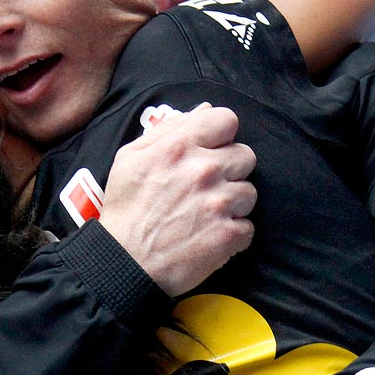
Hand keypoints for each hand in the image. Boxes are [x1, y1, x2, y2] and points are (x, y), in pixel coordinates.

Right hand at [99, 105, 255, 295]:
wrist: (124, 263)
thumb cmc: (125, 210)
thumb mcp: (131, 158)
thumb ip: (169, 129)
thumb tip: (203, 110)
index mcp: (179, 146)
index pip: (226, 120)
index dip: (221, 136)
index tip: (211, 151)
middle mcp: (203, 170)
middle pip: (245, 156)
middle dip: (229, 170)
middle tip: (207, 188)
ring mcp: (219, 203)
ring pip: (249, 192)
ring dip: (232, 203)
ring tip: (206, 215)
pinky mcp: (228, 235)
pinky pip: (248, 226)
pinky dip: (233, 234)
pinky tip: (210, 236)